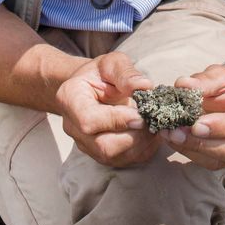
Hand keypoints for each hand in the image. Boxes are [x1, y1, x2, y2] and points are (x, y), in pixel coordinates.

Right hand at [56, 51, 159, 167]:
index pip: (89, 120)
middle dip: (133, 137)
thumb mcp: (112, 63)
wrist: (91, 87)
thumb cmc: (100, 73)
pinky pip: (121, 162)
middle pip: (102, 146)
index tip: (140, 114)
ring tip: (154, 126)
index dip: (116, 121)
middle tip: (152, 121)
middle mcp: (73, 126)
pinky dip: (141, 152)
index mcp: (70, 98)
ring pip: (113, 157)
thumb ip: (126, 73)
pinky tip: (151, 135)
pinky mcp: (98, 154)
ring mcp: (85, 143)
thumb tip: (144, 87)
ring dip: (140, 145)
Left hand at [161, 64, 224, 169]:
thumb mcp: (223, 74)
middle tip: (175, 133)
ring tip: (169, 135)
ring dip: (192, 150)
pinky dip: (190, 152)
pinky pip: (212, 162)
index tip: (196, 125)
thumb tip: (182, 85)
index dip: (222, 126)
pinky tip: (174, 140)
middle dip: (202, 143)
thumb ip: (205, 80)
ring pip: (222, 159)